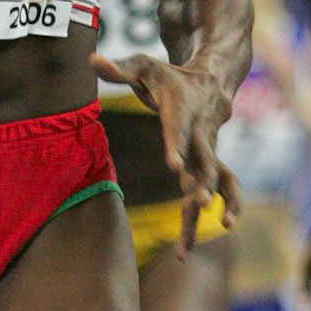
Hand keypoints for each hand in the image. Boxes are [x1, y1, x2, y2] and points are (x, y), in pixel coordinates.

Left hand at [92, 52, 241, 253]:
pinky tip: (185, 250)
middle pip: (207, 162)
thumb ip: (118, 68)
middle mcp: (202, 136)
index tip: (174, 167)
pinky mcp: (208, 168)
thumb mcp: (144, 66)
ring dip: (219, 208)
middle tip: (201, 206)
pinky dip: (204, 219)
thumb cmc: (169, 77)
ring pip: (219, 183)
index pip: (179, 131)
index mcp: (183, 113)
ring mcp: (209, 154)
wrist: (212, 82)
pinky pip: (213, 194)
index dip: (177, 147)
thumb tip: (91, 59)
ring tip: (211, 235)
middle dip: (205, 185)